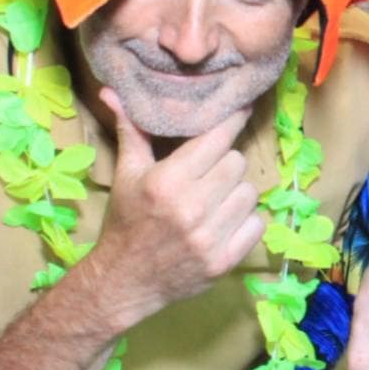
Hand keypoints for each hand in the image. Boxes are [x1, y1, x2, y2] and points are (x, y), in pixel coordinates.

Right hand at [84, 88, 264, 329]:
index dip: (231, 122)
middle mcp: (191, 208)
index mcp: (166, 181)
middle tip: (209, 173)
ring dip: (236, 192)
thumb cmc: (126, 221)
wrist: (124, 281)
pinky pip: (258, 224)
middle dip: (224, 164)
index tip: (243, 109)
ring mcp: (210, 237)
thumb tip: (111, 89)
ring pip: (250, 192)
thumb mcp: (126, 174)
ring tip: (215, 199)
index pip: (216, 139)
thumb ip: (130, 130)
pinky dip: (246, 221)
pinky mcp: (225, 261)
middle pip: (237, 163)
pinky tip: (225, 222)